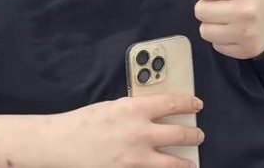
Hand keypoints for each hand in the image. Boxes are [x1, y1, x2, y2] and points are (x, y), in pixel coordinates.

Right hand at [52, 94, 203, 167]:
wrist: (64, 143)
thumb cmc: (86, 121)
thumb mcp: (115, 106)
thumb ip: (136, 110)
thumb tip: (155, 112)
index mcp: (136, 108)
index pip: (172, 103)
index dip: (189, 103)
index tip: (197, 104)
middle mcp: (141, 132)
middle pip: (179, 133)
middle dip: (193, 135)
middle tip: (198, 135)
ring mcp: (136, 157)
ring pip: (172, 162)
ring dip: (185, 162)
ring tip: (191, 162)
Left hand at [195, 0, 263, 59]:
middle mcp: (248, 9)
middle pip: (200, 11)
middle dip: (209, 5)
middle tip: (224, 1)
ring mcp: (249, 32)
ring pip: (206, 30)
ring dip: (213, 23)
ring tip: (228, 15)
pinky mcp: (248, 50)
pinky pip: (216, 46)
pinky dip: (222, 39)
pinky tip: (235, 29)